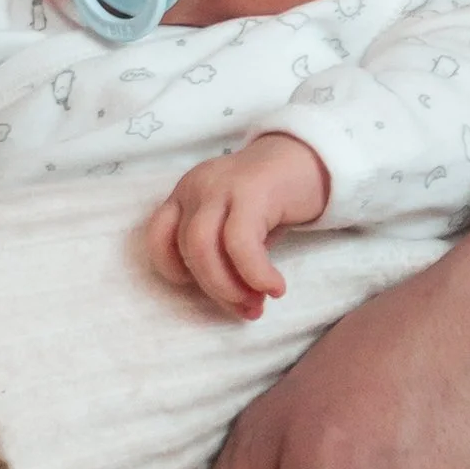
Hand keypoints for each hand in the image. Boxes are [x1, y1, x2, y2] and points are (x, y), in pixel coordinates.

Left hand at [150, 130, 330, 315]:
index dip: (175, 270)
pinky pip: (240, 242)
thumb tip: (242, 307)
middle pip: (187, 248)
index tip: (209, 288)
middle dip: (215, 289)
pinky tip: (275, 287)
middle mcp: (195, 187)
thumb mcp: (240, 230)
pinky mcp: (251, 190)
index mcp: (185, 196)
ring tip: (257, 302)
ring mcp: (220, 185)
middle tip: (247, 309)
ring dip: (227, 286)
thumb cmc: (271, 202)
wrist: (310, 159)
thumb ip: (229, 261)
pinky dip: (255, 273)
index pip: (158, 237)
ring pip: (201, 246)